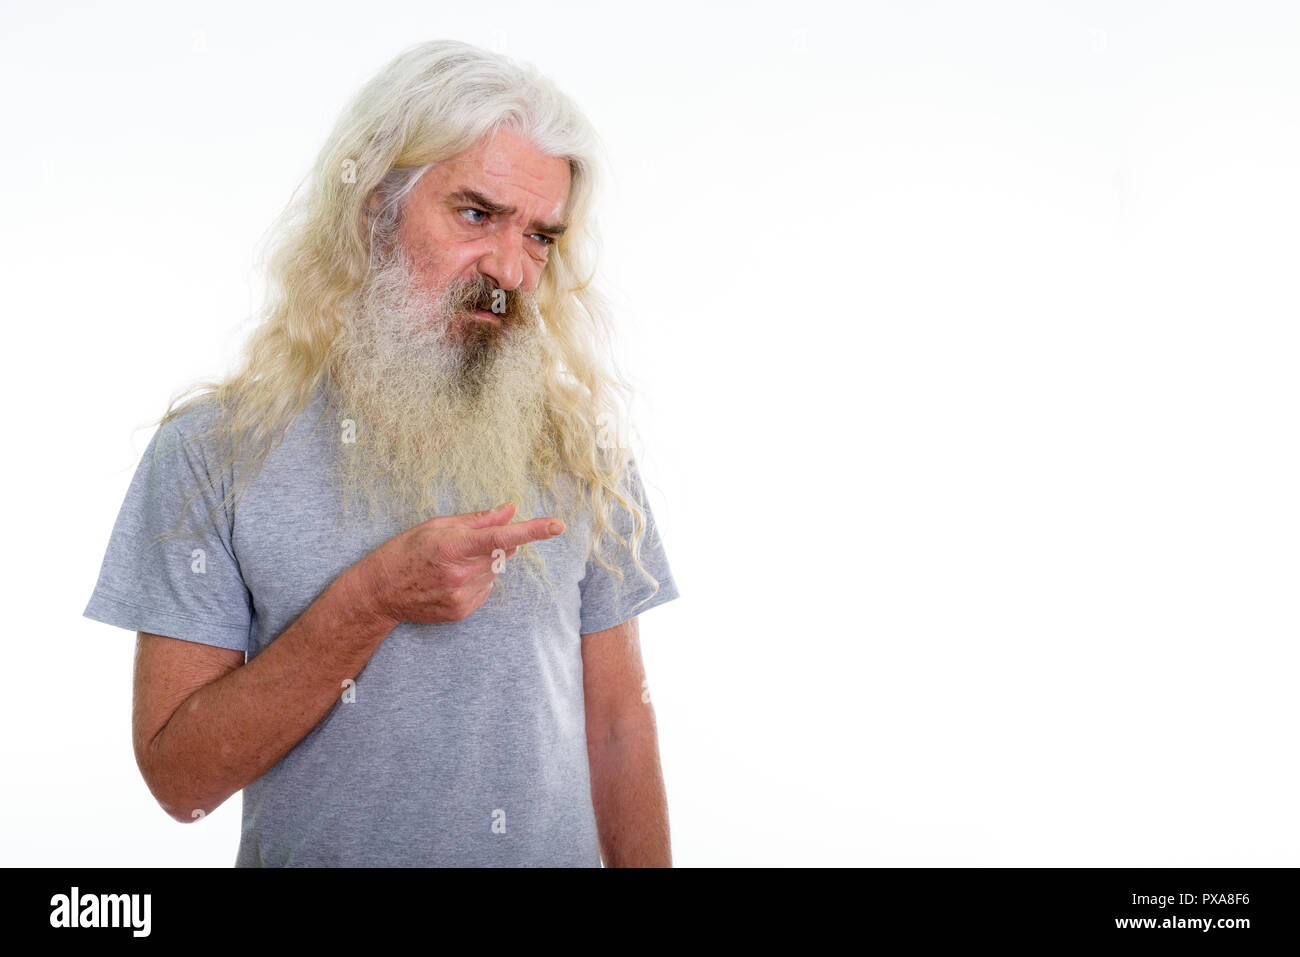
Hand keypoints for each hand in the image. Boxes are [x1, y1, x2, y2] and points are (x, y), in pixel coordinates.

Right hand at [357, 503, 563, 624]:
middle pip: (502, 553)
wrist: (379, 594)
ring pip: (495, 571)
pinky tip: (451, 580)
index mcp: (452, 547)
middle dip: (499, 542)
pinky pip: (486, 589)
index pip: (501, 537)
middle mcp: (460, 574)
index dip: (532, 530)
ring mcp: (462, 596)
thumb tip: (510, 510)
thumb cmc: (405, 552)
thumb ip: (477, 520)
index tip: (557, 525)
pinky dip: (477, 580)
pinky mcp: (462, 612)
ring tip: (452, 564)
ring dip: (484, 563)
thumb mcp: (436, 526)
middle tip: (471, 541)